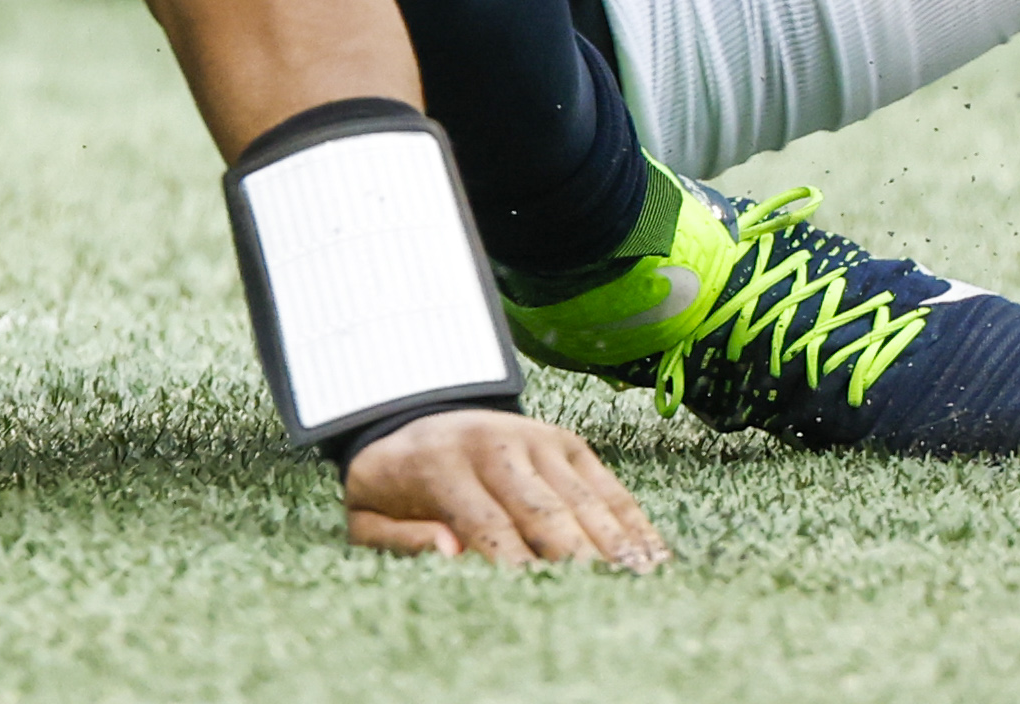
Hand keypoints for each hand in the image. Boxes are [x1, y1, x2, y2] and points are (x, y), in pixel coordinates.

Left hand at [340, 406, 667, 570]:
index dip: (517, 566)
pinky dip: (632, 524)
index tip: (539, 602)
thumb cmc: (394, 485)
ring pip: (582, 500)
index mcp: (440, 464)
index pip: (487, 525)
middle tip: (603, 602)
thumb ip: (399, 538)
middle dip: (575, 560)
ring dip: (613, 545)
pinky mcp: (566, 442)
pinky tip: (652, 560)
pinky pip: (606, 487)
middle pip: (545, 512)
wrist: (417, 416)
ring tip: (640, 587)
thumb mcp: (367, 513)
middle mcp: (493, 443)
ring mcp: (535, 438)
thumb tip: (451, 553)